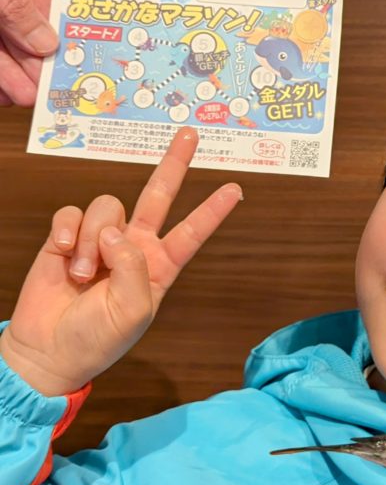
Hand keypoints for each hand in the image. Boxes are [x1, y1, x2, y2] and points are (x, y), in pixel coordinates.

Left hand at [0, 0, 56, 106]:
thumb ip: (12, 5)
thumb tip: (46, 39)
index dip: (63, 21)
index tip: (76, 48)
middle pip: (28, 29)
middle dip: (40, 60)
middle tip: (54, 84)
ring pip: (8, 51)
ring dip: (18, 77)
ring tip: (29, 96)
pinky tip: (5, 95)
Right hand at [0, 127, 242, 395]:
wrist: (49, 349)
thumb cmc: (96, 338)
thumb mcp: (131, 312)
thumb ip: (134, 268)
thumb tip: (118, 230)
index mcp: (159, 268)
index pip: (191, 233)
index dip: (212, 212)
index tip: (236, 189)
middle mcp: (134, 248)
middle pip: (158, 196)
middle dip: (174, 165)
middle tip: (190, 135)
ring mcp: (101, 239)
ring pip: (108, 207)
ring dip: (94, 240)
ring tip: (84, 274)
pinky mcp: (68, 235)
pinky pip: (73, 212)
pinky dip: (69, 231)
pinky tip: (66, 255)